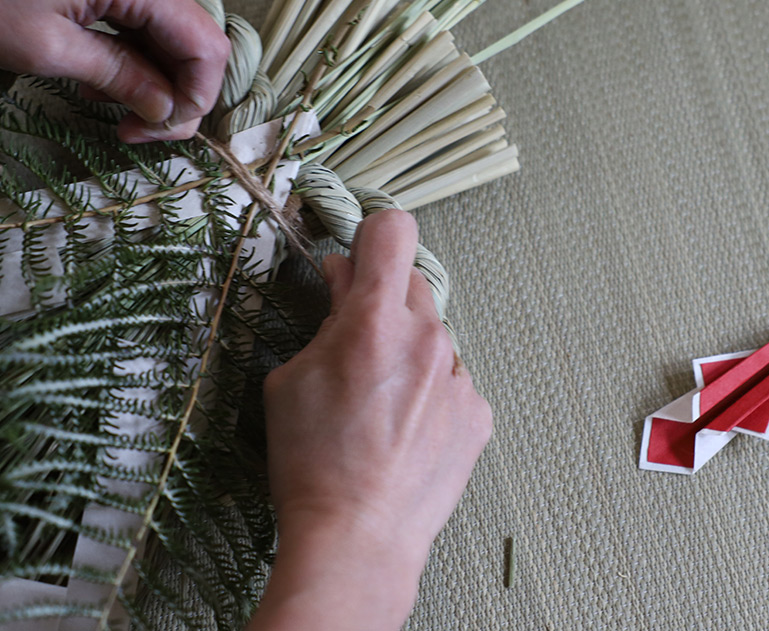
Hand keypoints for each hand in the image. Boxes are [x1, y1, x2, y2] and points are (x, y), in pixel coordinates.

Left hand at [0, 0, 229, 142]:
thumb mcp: (47, 46)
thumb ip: (118, 76)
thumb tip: (164, 108)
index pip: (205, 46)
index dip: (196, 97)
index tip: (158, 129)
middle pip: (193, 42)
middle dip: (176, 94)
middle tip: (137, 131)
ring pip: (168, 37)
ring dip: (154, 80)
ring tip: (115, 110)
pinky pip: (139, 24)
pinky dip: (133, 58)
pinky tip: (103, 82)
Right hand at [253, 210, 491, 629]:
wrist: (357, 539)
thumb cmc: (314, 467)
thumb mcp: (291, 380)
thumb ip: (324, 318)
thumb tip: (344, 282)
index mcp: (374, 321)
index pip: (392, 229)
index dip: (370, 236)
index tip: (358, 258)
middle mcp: (427, 340)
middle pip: (412, 284)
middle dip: (382, 302)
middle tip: (353, 343)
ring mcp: (459, 377)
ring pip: (433, 336)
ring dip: (408, 351)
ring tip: (378, 405)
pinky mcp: (477, 413)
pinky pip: (453, 380)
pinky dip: (431, 392)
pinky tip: (404, 429)